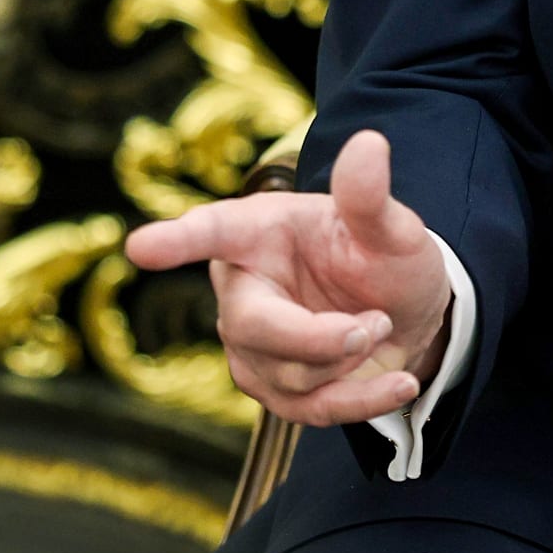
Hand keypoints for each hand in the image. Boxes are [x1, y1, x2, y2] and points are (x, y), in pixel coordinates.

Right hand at [123, 129, 452, 426]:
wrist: (410, 317)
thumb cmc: (387, 259)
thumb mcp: (391, 226)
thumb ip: (371, 197)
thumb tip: (369, 143)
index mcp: (258, 231)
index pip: (212, 232)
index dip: (178, 241)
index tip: (141, 246)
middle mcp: (244, 287)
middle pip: (250, 325)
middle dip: (317, 337)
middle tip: (371, 325)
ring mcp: (253, 344)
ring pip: (286, 373)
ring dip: (349, 360)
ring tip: (382, 324)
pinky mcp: (275, 388)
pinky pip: (310, 409)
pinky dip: (362, 399)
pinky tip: (399, 383)